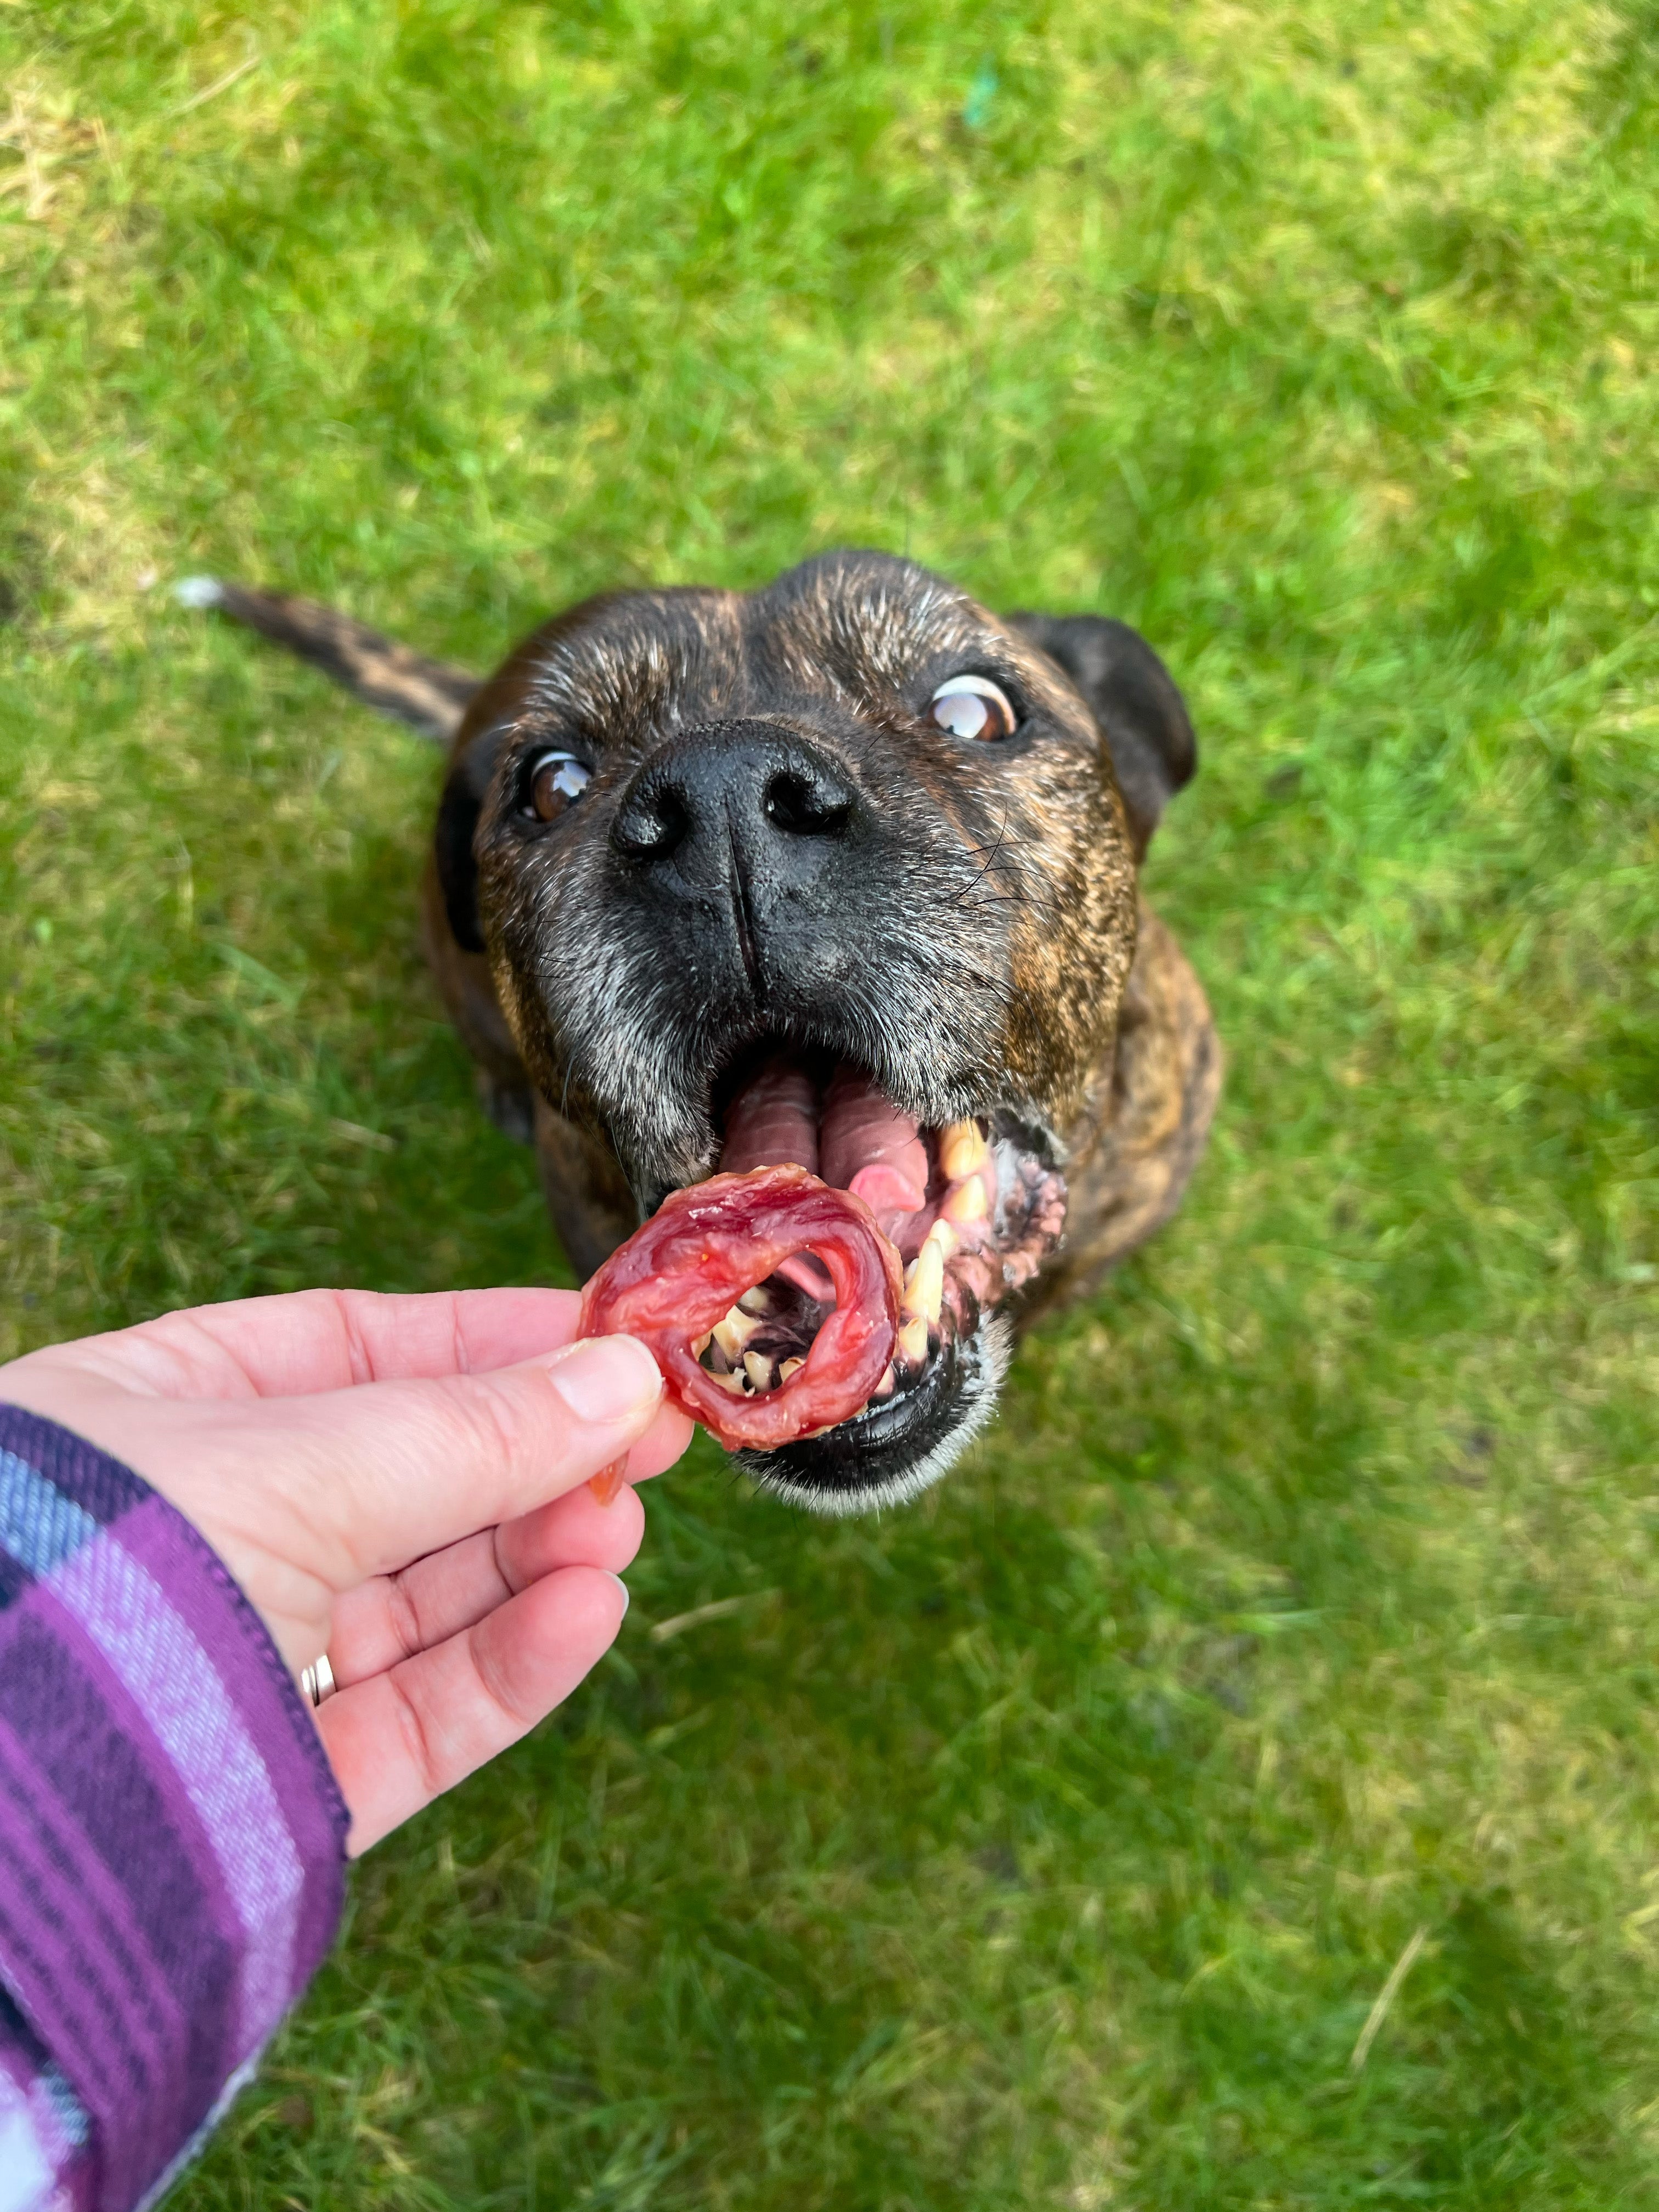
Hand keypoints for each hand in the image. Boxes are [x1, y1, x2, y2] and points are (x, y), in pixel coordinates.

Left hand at [0, 1288, 691, 1851]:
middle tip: (646, 1442)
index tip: (603, 1343)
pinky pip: (417, 1717)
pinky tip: (584, 1613)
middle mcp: (198, 1537)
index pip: (347, 1353)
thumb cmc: (101, 1566)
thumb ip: (472, 1427)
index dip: (484, 1344)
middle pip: (406, 1482)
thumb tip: (618, 1377)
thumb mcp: (301, 1459)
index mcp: (156, 1418)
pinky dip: (509, 1667)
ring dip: (534, 1560)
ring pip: (424, 1605)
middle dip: (531, 1460)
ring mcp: (239, 1665)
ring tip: (615, 1533)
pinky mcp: (279, 1788)